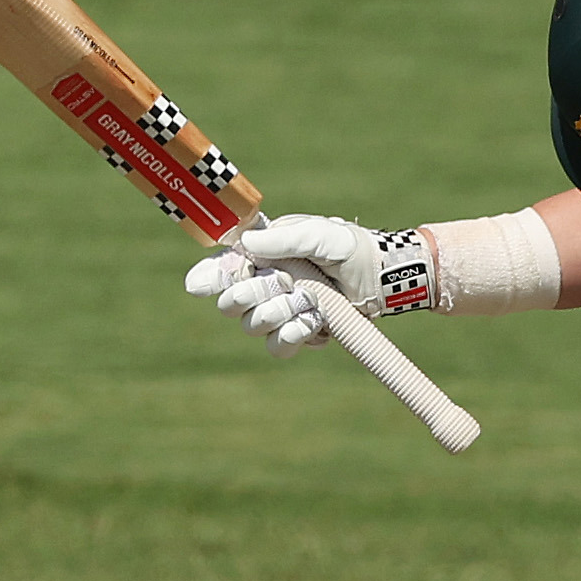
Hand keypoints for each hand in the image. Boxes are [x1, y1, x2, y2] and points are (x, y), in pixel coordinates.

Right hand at [183, 214, 439, 357]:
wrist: (381, 278)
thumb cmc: (349, 248)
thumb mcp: (319, 234)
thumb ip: (283, 240)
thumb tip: (245, 244)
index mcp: (264, 254)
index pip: (224, 269)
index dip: (208, 278)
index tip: (198, 285)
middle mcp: (266, 284)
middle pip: (231, 304)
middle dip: (251, 295)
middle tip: (279, 284)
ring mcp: (280, 311)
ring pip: (253, 326)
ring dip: (279, 314)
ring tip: (308, 301)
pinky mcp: (298, 333)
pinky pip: (277, 346)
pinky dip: (292, 336)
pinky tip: (311, 323)